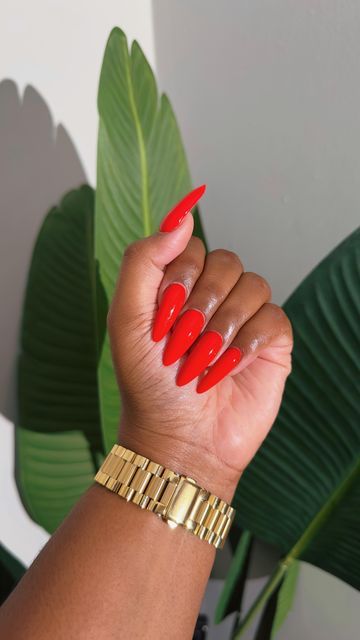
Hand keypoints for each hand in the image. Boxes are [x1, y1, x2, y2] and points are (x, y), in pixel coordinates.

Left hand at [107, 187, 292, 500]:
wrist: (180, 439)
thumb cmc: (148, 384)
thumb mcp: (126, 319)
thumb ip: (143, 261)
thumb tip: (180, 216)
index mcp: (177, 286)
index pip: (190, 246)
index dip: (181, 275)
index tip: (164, 315)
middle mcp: (213, 297)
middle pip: (226, 260)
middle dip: (203, 305)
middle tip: (183, 343)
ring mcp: (244, 318)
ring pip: (253, 285)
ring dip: (224, 327)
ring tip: (205, 361)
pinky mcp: (270, 342)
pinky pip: (274, 317)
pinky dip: (249, 343)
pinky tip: (231, 367)